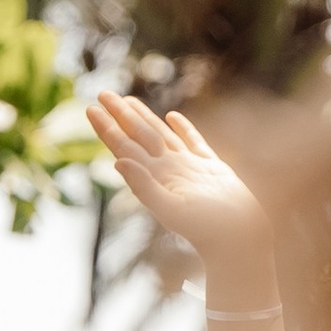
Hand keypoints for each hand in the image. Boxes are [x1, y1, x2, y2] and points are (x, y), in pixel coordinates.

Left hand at [88, 93, 273, 298]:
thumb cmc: (207, 227)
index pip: (125, 147)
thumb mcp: (171, 208)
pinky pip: (194, 142)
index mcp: (156, 177)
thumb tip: (118, 162)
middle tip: (102, 93)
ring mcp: (189, 169)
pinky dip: (183, 129)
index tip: (91, 108)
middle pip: (139, 136)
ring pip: (162, 136)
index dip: (108, 128)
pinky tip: (173, 117)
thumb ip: (144, 186)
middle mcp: (168, 171)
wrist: (239, 238)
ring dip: (144, 119)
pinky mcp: (211, 169)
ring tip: (128, 102)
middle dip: (120, 115)